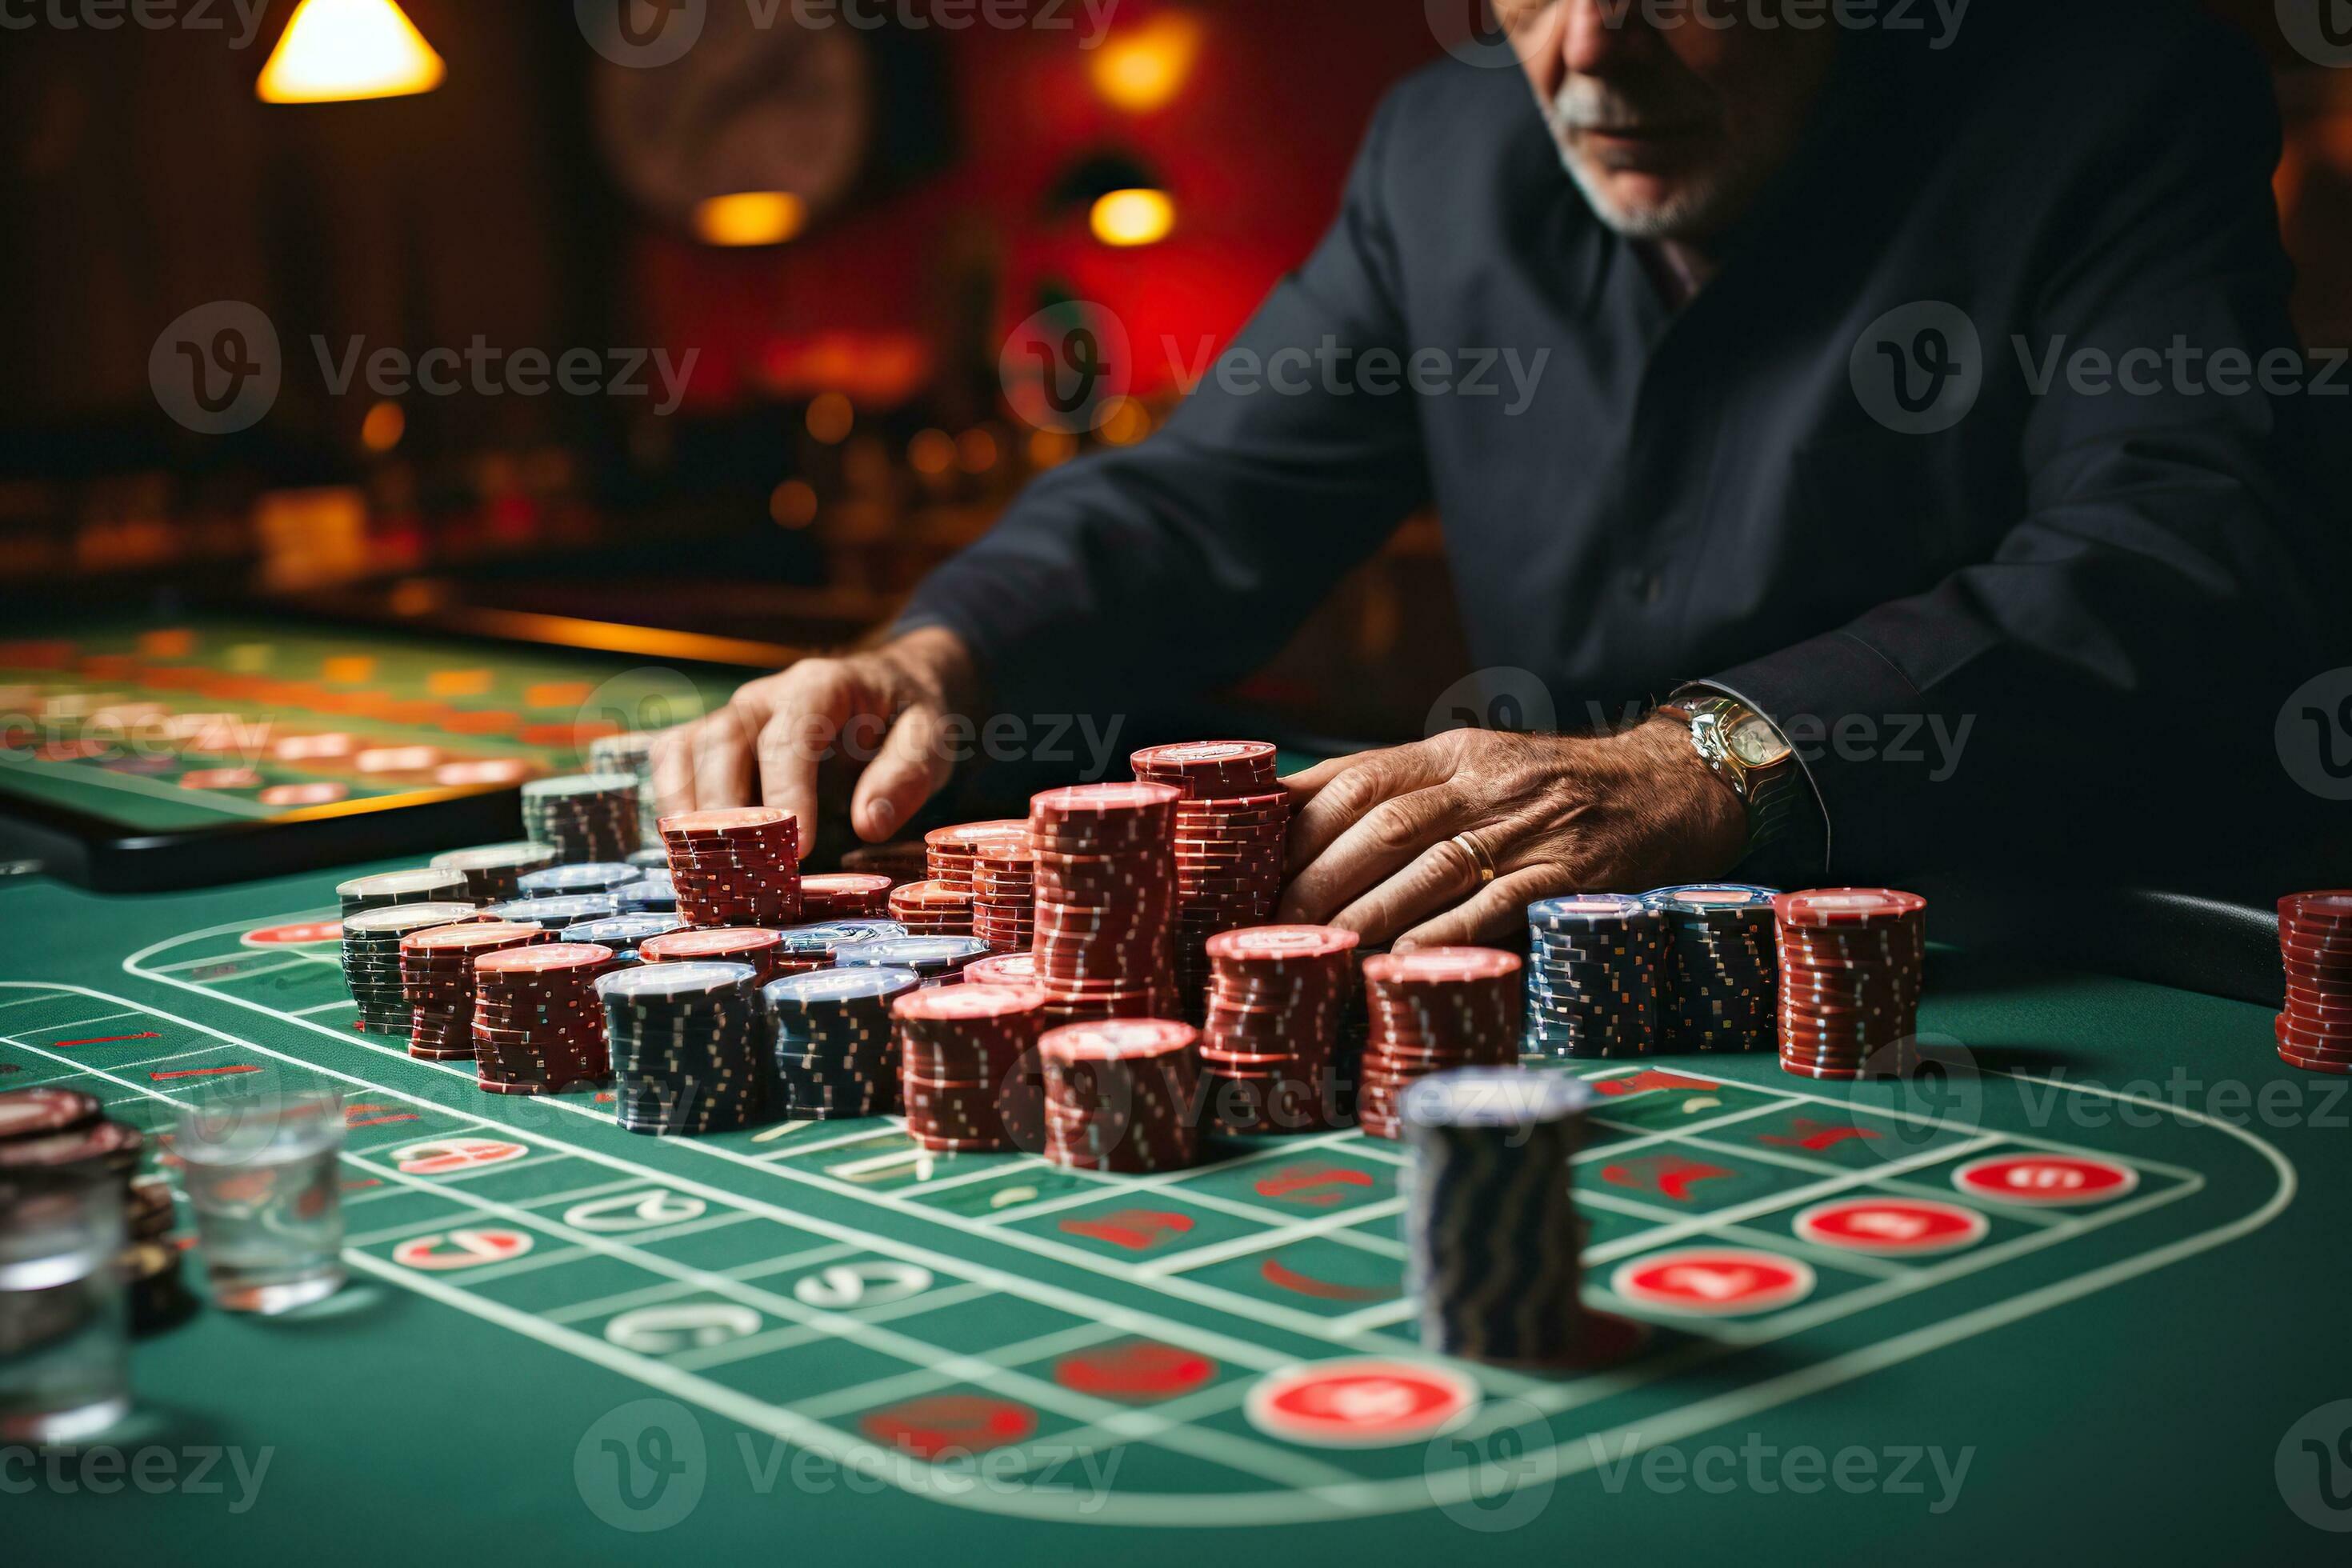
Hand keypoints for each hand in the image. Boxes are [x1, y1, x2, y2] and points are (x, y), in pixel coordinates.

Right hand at [650, 627, 979, 842]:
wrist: (888, 689)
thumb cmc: (907, 717)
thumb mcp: (931, 738)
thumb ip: (907, 775)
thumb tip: (868, 823)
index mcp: (822, 687)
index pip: (790, 734)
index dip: (787, 788)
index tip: (799, 845)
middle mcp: (766, 696)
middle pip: (723, 740)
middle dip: (725, 806)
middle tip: (740, 866)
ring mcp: (733, 716)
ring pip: (686, 749)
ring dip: (685, 808)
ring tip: (701, 866)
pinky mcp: (715, 739)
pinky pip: (673, 759)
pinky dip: (670, 802)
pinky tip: (686, 850)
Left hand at [1274, 719, 1748, 949]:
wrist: (1668, 786)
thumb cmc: (1547, 791)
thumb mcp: (1472, 769)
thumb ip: (1396, 792)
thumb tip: (1288, 820)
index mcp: (1451, 754)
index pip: (1355, 779)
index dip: (1296, 825)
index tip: (1248, 867)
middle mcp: (1484, 784)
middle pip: (1381, 826)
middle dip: (1316, 880)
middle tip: (1270, 927)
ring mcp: (1530, 828)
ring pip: (1431, 868)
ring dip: (1366, 915)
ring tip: (1318, 953)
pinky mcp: (1570, 875)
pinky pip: (1498, 905)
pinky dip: (1446, 935)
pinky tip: (1403, 962)